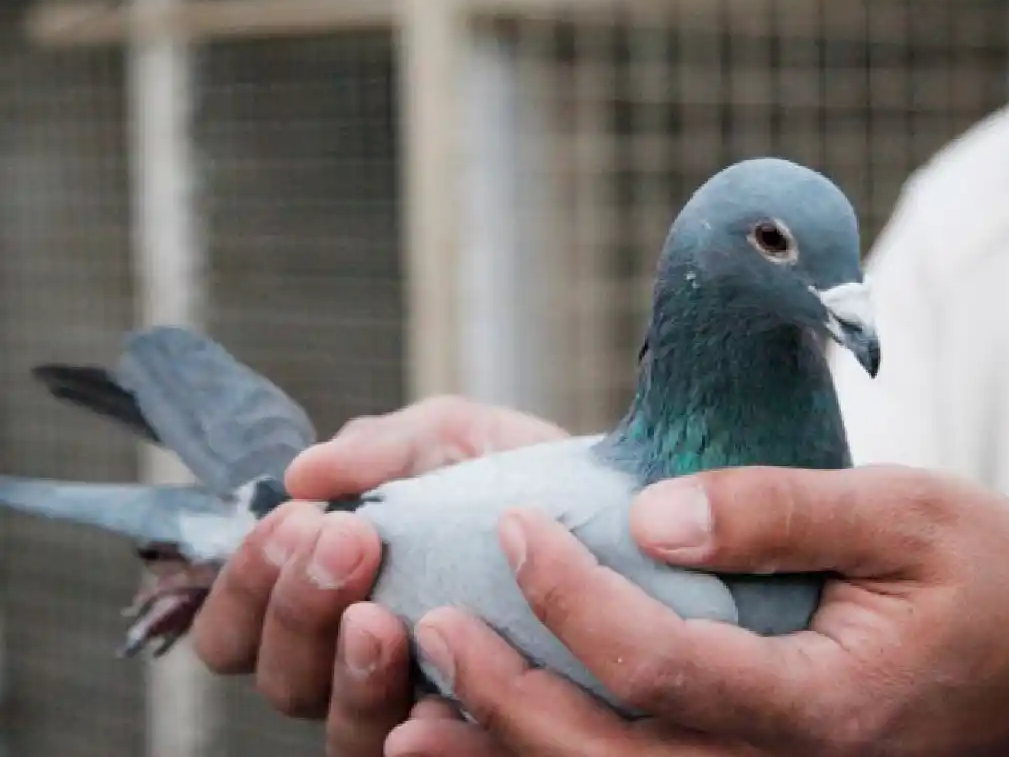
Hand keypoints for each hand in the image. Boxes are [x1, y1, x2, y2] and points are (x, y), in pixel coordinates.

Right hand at [190, 395, 568, 756]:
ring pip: (341, 729)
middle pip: (279, 677)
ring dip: (349, 669)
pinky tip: (444, 684)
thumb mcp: (452, 438)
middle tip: (348, 540)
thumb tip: (299, 473)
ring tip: (381, 616)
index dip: (246, 584)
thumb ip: (383, 448)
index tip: (300, 518)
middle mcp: (355, 664)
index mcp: (328, 595)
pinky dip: (426, 728)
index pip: (237, 624)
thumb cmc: (514, 478)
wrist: (616, 515)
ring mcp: (414, 707)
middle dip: (297, 607)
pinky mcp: (476, 737)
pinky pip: (430, 755)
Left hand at [386, 465, 1008, 756]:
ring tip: (415, 710)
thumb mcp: (906, 513)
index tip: (514, 526)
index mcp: (826, 705)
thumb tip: (648, 511)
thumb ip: (777, 511)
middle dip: (508, 695)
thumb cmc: (985, 581)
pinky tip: (487, 744)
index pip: (664, 666)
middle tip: (434, 624)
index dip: (572, 599)